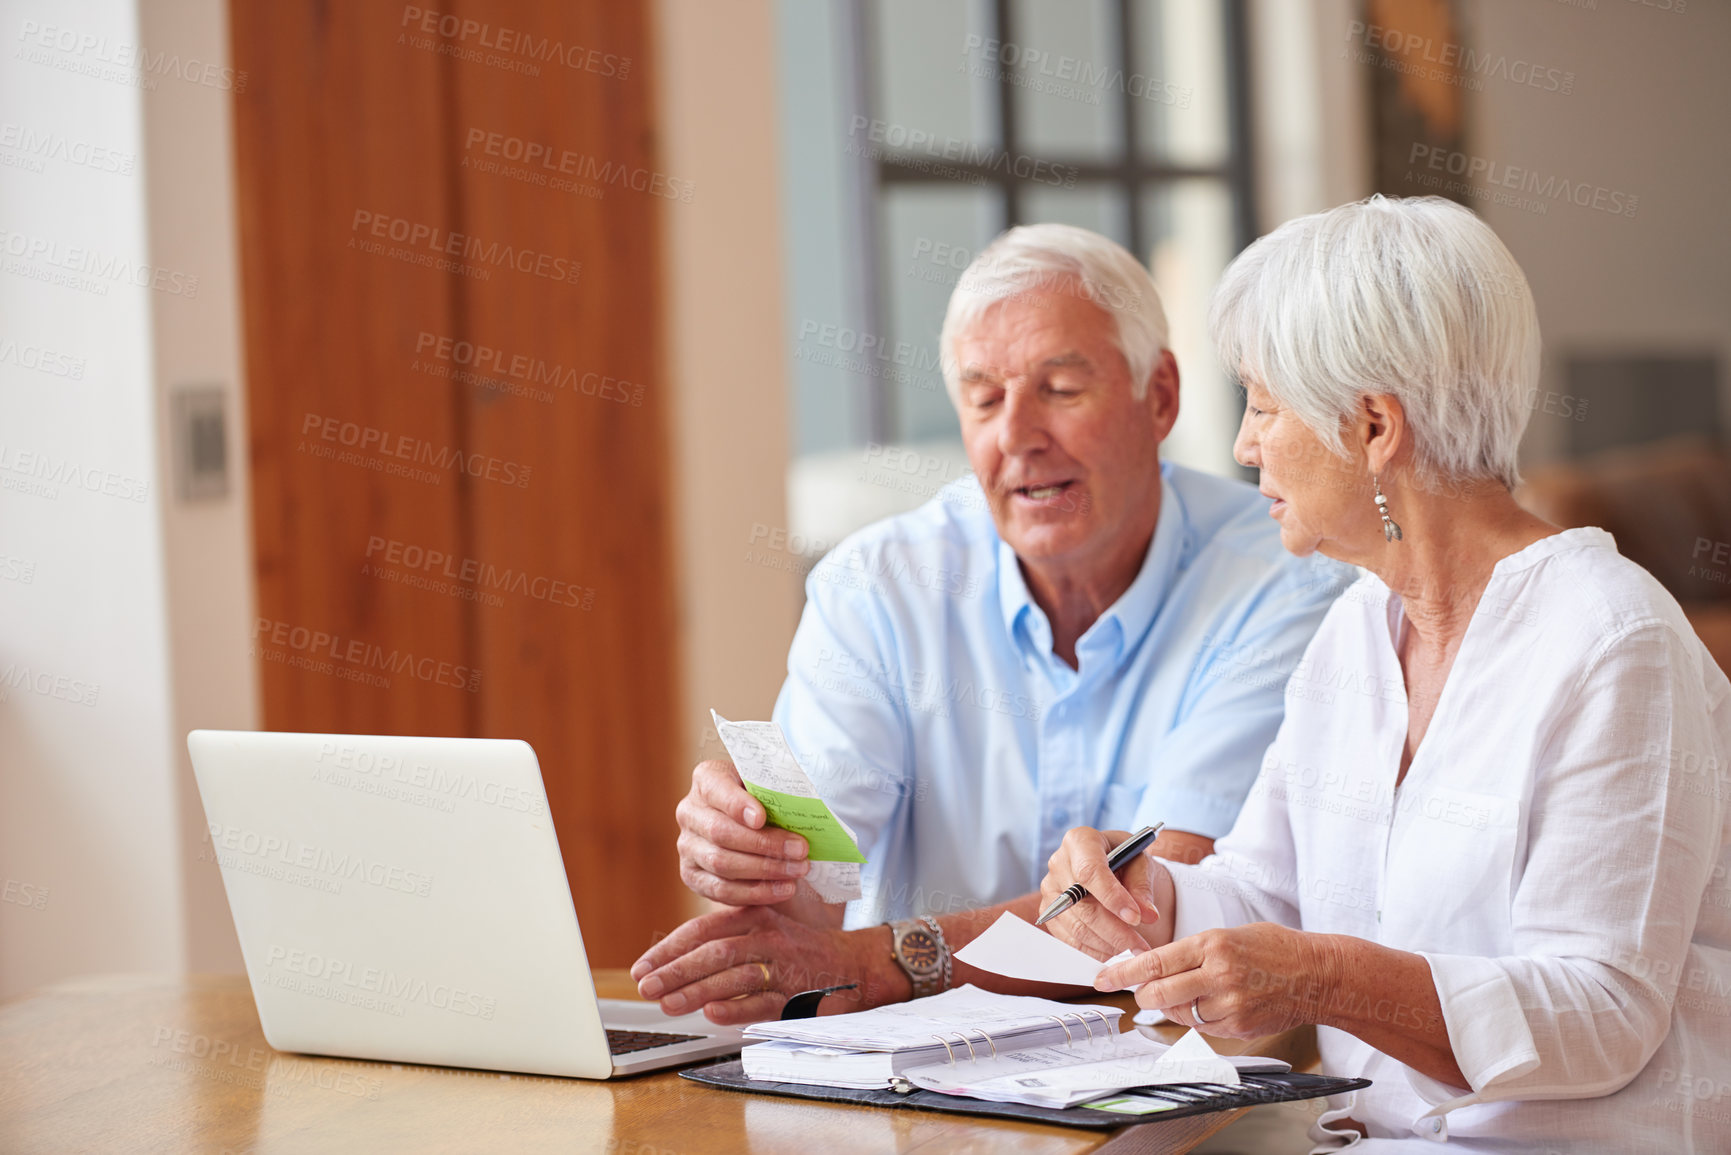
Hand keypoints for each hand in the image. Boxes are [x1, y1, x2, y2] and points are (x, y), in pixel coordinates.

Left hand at [629, 906, 898, 1025]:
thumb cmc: (798, 949)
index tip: (643, 967)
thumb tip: (673, 962)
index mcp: (753, 917)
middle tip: (646, 988)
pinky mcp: (797, 994)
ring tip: (667, 1005)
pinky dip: (736, 1007)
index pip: (701, 930)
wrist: (854, 964)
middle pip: (712, 952)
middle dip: (674, 971)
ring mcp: (782, 966)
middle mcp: (766, 936)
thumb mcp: (763, 929)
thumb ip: (725, 939)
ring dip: (695, 991)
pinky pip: (762, 1001)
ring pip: (732, 975)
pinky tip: (712, 1014)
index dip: (668, 949)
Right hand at [676, 759, 809, 904]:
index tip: (761, 818)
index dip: (737, 805)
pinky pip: (721, 890)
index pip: (717, 789)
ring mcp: (687, 845)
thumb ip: (774, 792)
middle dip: (765, 844)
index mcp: (706, 779)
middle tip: (800, 851)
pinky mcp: (691, 875)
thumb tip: (797, 812)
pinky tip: (782, 889)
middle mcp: (690, 812)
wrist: (744, 823)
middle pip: (721, 832)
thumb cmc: (762, 799)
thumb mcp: (766, 785)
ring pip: (721, 863)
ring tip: (797, 871)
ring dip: (764, 871)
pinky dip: (754, 893)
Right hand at [1039, 827, 1166, 960]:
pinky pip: (1070, 940)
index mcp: (1080, 841)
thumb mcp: (1141, 863)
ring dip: (1108, 944)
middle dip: (1115, 930)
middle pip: (1083, 905)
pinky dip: (1095, 951)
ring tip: (1133, 947)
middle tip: (1142, 946)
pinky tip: (1116, 950)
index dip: (1112, 897)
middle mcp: (1058, 864)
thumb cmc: (1126, 861)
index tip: (1135, 918)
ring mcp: (1051, 891)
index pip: (1089, 871)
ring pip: (1077, 927)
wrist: (1112, 869)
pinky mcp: (1050, 915)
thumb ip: (1143, 886)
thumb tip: (1147, 915)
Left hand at [1095, 923, 1336, 1039]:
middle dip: (1142, 994)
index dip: (1122, 972)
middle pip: (1158, 994)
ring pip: (1179, 1013)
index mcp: (1212, 945)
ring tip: (1195, 990)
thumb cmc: (1273, 948)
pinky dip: (1199, 1016)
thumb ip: (1192, 952)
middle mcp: (1218, 975)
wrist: (1316, 974)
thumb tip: (1154, 968)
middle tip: (1141, 989)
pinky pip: (1202, 1025)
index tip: (1102, 977)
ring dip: (1174, 1006)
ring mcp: (1229, 1004)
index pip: (1155, 962)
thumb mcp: (1228, 935)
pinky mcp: (1239, 1026)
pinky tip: (1215, 1002)